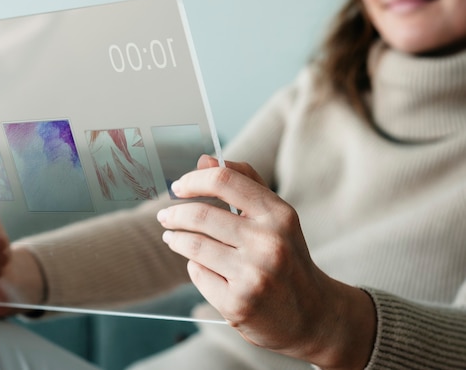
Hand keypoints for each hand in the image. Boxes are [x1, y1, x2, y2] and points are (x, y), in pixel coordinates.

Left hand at [157, 155, 375, 369]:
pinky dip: (194, 267)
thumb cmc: (287, 257)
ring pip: (193, 245)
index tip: (178, 187)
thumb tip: (203, 160)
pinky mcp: (237, 304)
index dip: (193, 180)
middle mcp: (269, 243)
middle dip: (174, 213)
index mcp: (279, 215)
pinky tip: (203, 268)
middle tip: (165, 215)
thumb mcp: (276, 217)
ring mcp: (253, 276)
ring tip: (172, 237)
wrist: (313, 315)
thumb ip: (242, 184)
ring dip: (175, 238)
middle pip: (200, 215)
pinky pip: (198, 274)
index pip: (224, 180)